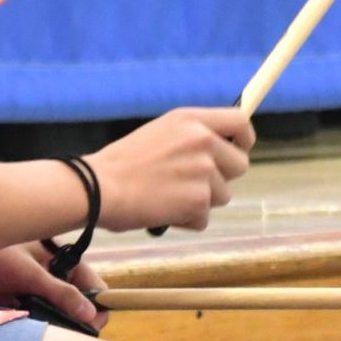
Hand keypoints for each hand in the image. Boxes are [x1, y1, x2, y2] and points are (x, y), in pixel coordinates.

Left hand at [0, 243, 102, 327]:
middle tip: (27, 314)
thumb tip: (93, 313)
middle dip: (44, 315)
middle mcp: (42, 276)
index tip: (90, 327)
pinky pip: (10, 317)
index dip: (95, 307)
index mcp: (57, 261)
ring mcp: (20, 288)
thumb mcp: (28, 274)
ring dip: (14, 312)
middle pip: (62, 307)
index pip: (90, 286)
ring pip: (34, 315)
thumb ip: (61, 294)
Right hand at [88, 106, 254, 231]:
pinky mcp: (198, 200)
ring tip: (166, 197)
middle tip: (194, 185)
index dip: (244, 139)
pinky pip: (204, 218)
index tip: (238, 149)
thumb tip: (220, 149)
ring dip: (199, 202)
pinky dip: (186, 221)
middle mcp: (203, 141)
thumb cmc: (120, 165)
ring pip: (222, 195)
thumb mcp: (159, 133)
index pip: (241, 122)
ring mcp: (203, 171)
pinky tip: (162, 212)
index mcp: (191, 120)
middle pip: (240, 164)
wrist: (96, 189)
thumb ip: (192, 137)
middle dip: (222, 178)